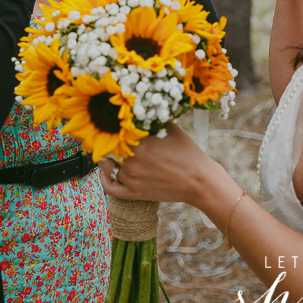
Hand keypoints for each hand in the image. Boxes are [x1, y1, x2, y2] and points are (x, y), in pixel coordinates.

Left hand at [99, 124, 213, 205]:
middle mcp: (132, 161)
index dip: (115, 125)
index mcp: (140, 143)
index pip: (116, 130)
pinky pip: (110, 188)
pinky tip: (104, 171)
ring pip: (107, 166)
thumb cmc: (186, 152)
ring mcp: (132, 179)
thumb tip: (138, 108)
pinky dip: (103, 179)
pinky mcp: (134, 194)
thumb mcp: (170, 127)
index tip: (117, 121)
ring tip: (110, 150)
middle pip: (110, 147)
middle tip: (113, 134)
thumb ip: (151, 119)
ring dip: (108, 156)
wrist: (198, 180)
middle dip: (111, 139)